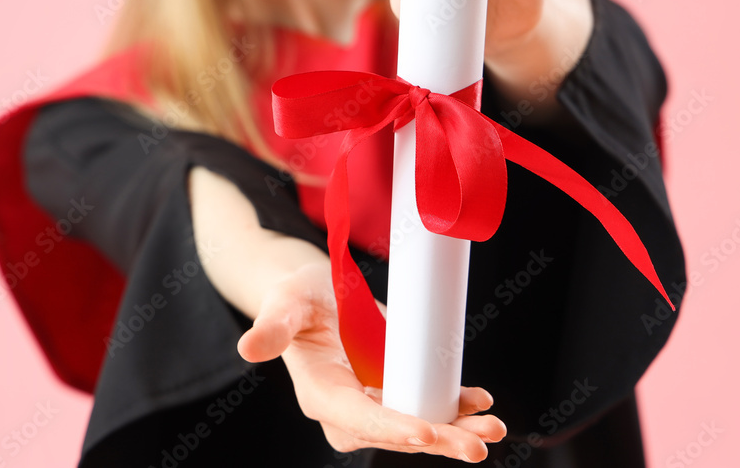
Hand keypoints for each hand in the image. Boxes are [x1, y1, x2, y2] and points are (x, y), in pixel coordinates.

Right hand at [237, 262, 506, 461]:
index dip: (392, 428)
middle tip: (477, 446)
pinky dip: (456, 405)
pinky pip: (428, 403)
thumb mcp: (284, 304)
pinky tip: (479, 400)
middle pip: (397, 433)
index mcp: (321, 394)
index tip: (425, 432)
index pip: (358, 420)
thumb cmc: (295, 297)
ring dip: (456, 430)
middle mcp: (350, 407)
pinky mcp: (394, 386)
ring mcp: (375, 400)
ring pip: (419, 424)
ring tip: (491, 427)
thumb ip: (272, 327)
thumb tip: (248, 348)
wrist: (313, 293)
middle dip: (438, 441)